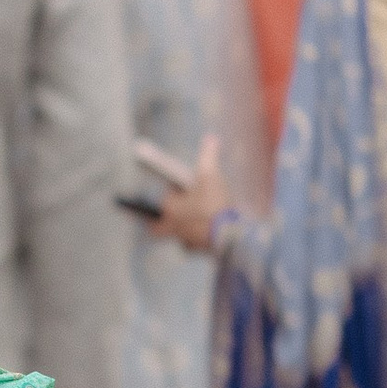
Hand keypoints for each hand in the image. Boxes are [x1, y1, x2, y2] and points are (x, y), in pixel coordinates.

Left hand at [152, 136, 227, 255]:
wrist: (229, 235)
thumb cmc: (214, 204)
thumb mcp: (211, 175)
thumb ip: (209, 156)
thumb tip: (211, 137)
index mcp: (171, 207)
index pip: (167, 197)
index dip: (174, 192)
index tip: (180, 188)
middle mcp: (172, 226)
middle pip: (158, 225)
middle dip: (160, 219)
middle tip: (176, 212)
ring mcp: (183, 240)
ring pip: (177, 234)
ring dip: (183, 227)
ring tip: (199, 219)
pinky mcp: (196, 250)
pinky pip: (191, 245)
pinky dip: (197, 240)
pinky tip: (208, 234)